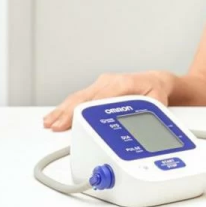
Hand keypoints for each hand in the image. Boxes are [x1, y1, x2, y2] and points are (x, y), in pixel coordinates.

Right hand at [42, 71, 171, 130]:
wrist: (154, 80)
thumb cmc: (154, 91)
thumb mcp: (155, 102)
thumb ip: (146, 111)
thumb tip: (139, 123)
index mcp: (122, 83)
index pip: (99, 98)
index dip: (85, 111)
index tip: (73, 122)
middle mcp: (109, 81)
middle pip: (84, 98)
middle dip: (67, 112)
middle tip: (54, 126)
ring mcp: (102, 83)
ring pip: (78, 96)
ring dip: (63, 109)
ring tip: (49, 122)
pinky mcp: (98, 87)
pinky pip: (80, 97)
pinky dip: (67, 106)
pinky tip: (57, 114)